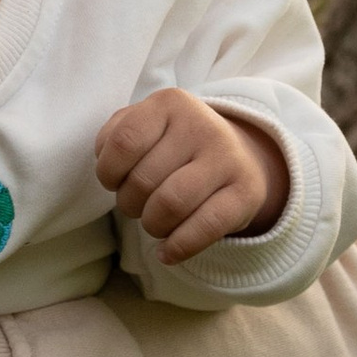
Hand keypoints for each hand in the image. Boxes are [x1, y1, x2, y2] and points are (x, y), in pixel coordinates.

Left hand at [95, 91, 289, 262]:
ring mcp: (228, 158)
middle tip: (138, 204)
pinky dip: (177, 248)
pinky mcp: (247, 192)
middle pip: (143, 181)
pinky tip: (167, 252)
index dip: (108, 172)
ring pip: (170, 205)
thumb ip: (116, 137)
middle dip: (129, 204)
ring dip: (152, 226)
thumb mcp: (146, 126)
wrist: (238, 156)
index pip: (123, 142)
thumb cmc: (174, 145)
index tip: (115, 181)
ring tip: (155, 223)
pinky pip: (204, 228)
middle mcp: (202, 125)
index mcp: (170, 103)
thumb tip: (108, 164)